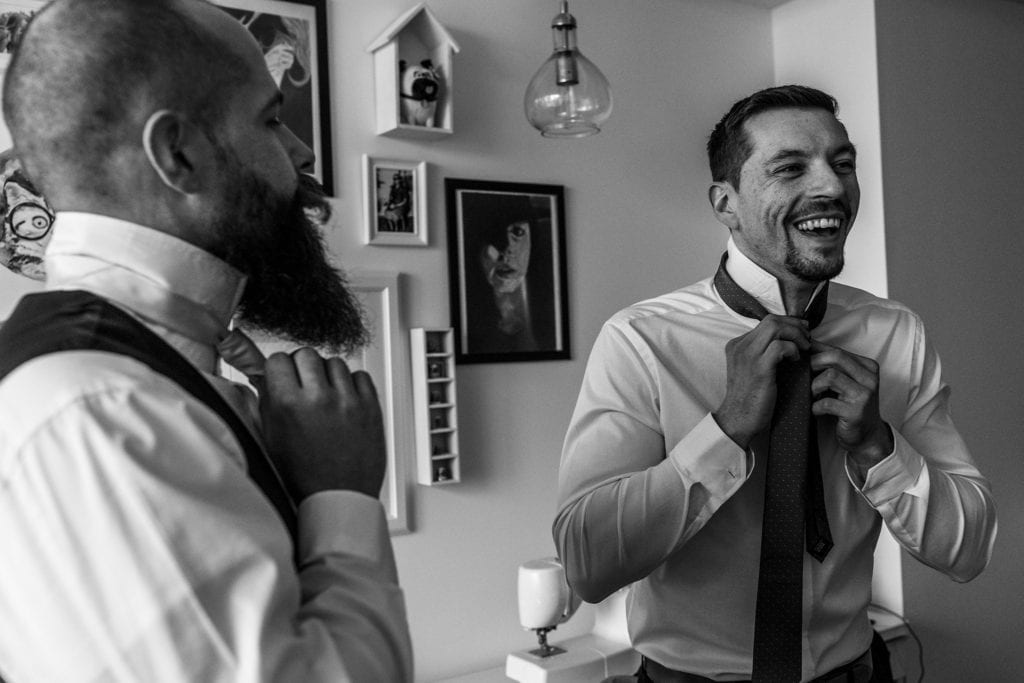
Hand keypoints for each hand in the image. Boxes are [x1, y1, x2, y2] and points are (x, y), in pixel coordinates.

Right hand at [258, 347, 385, 500]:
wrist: (338, 498)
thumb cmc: (304, 477)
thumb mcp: (271, 439)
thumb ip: (266, 403)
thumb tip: (263, 377)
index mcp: (288, 405)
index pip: (278, 359)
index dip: (279, 369)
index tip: (282, 377)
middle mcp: (318, 398)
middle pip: (306, 354)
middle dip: (302, 367)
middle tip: (303, 385)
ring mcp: (347, 401)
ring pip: (334, 362)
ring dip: (327, 375)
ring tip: (325, 396)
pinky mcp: (370, 407)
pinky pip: (359, 376)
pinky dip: (352, 384)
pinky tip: (344, 401)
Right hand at [714, 315, 810, 447]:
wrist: (739, 419)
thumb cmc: (750, 397)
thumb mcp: (752, 369)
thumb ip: (763, 353)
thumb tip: (788, 341)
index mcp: (737, 345)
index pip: (766, 322)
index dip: (788, 324)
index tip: (802, 332)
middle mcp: (740, 346)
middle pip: (771, 320)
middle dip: (795, 325)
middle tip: (807, 338)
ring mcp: (748, 356)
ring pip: (775, 327)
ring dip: (796, 335)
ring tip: (804, 348)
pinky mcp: (759, 368)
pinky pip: (780, 346)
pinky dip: (793, 350)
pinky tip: (796, 360)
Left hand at [810, 341, 893, 467]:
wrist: (867, 436)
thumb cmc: (850, 405)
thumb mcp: (845, 381)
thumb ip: (832, 364)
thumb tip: (806, 344)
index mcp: (868, 366)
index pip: (837, 349)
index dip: (814, 351)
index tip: (800, 358)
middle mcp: (869, 378)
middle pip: (835, 357)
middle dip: (813, 364)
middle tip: (803, 376)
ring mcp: (865, 395)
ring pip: (830, 376)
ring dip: (813, 386)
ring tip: (812, 395)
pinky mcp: (856, 412)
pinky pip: (826, 402)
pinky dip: (816, 406)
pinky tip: (816, 410)